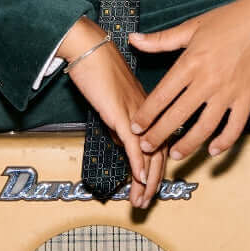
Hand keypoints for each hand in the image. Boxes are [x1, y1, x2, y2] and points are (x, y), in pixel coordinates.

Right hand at [57, 18, 165, 208]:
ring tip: (141, 201)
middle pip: (158, 153)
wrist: (90, 49)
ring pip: (149, 154)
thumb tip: (124, 142)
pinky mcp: (122, 115)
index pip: (159, 143)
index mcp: (148, 109)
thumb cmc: (98, 68)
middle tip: (147, 202)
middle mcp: (147, 113)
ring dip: (146, 182)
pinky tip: (139, 180)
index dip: (157, 168)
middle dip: (153, 182)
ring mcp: (136, 114)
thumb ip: (121, 122)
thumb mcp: (112, 101)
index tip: (150, 187)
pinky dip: (138, 165)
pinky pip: (134, 145)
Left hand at [127, 0, 249, 160]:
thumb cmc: (229, 19)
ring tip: (174, 155)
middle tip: (146, 146)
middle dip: (158, 135)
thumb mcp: (191, 27)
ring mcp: (229, 92)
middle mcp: (207, 81)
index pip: (162, 96)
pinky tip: (213, 150)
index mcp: (190, 63)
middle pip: (178, 116)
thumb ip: (161, 40)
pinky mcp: (248, 98)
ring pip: (204, 127)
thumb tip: (134, 39)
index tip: (135, 127)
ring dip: (188, 144)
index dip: (146, 114)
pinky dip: (224, 142)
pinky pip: (235, 126)